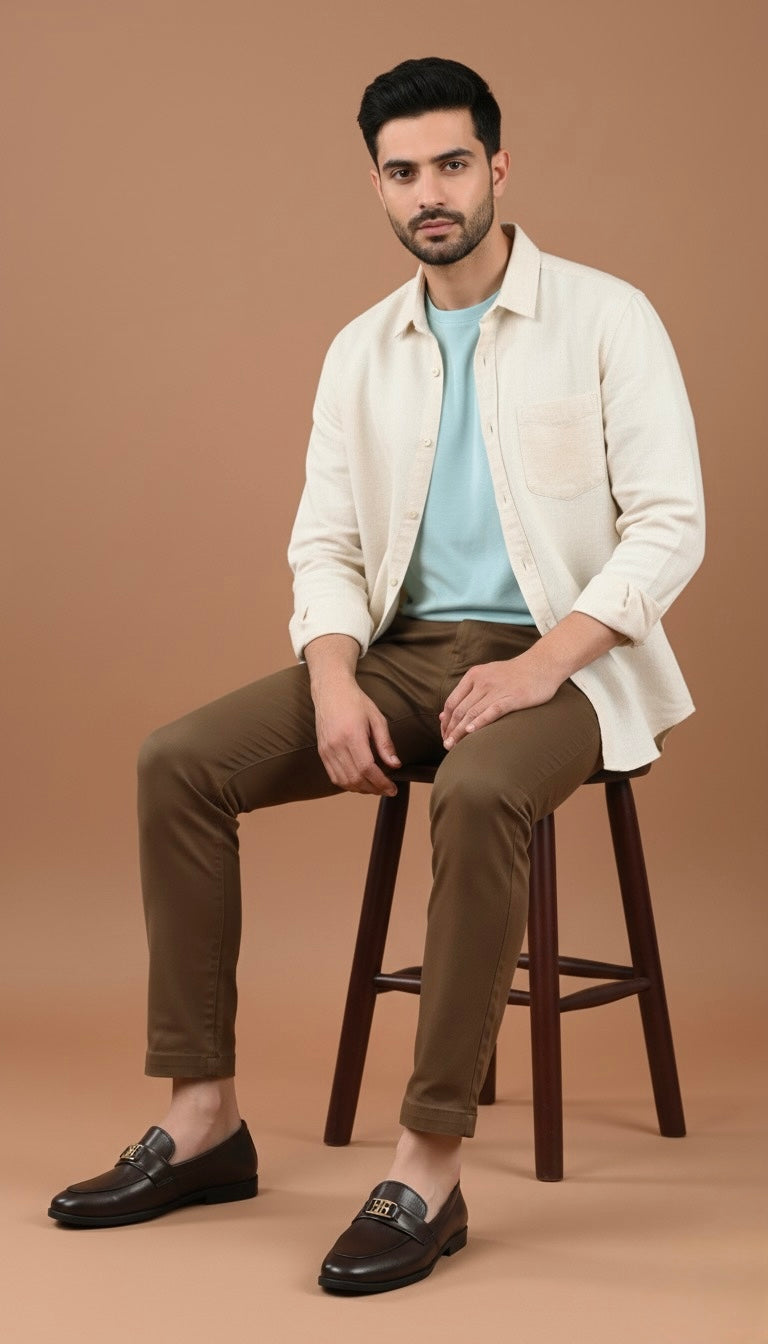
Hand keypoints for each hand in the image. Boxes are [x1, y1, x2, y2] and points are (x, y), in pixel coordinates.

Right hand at [314, 682, 400, 794]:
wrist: (331, 691)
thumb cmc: (356, 702)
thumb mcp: (377, 719)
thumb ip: (385, 744)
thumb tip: (395, 765)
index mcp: (352, 735)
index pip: (367, 768)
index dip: (381, 783)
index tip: (392, 788)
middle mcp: (336, 745)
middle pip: (355, 778)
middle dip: (374, 789)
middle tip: (387, 790)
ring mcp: (326, 750)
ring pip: (344, 781)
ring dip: (361, 789)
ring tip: (375, 787)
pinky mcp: (322, 752)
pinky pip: (334, 776)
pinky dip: (348, 784)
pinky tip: (360, 782)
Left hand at [440, 653, 562, 748]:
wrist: (542, 665)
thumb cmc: (514, 675)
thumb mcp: (486, 676)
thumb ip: (466, 693)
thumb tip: (444, 715)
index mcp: (473, 676)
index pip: (452, 702)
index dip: (446, 721)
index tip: (444, 734)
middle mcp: (482, 681)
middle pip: (460, 709)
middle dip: (450, 729)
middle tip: (446, 745)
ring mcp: (498, 689)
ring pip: (473, 712)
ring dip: (460, 731)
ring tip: (453, 745)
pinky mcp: (513, 698)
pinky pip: (492, 711)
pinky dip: (480, 722)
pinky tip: (471, 732)